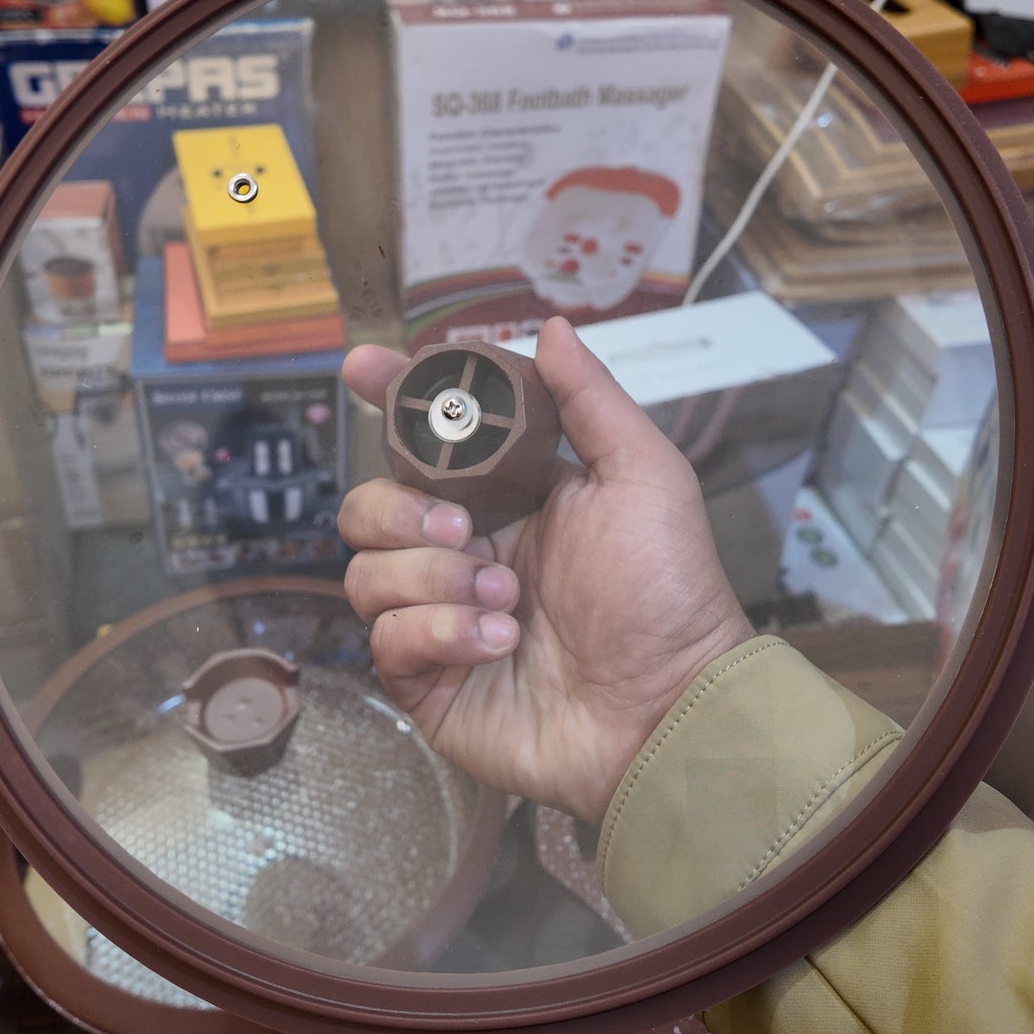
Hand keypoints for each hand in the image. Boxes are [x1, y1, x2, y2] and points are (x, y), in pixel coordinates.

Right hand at [339, 316, 754, 823]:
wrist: (668, 705)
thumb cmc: (667, 590)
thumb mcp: (643, 476)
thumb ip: (590, 400)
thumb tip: (549, 328)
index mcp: (505, 500)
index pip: (425, 442)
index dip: (390, 401)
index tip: (365, 368)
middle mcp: (462, 553)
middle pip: (370, 505)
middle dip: (402, 508)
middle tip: (464, 526)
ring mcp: (440, 618)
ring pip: (368, 572)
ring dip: (436, 577)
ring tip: (508, 598)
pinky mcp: (428, 679)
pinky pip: (387, 638)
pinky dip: (441, 632)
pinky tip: (500, 642)